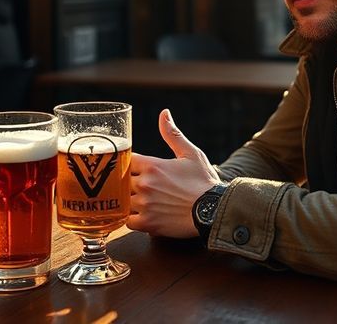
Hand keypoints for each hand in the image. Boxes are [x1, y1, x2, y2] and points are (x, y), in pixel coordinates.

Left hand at [127, 109, 220, 237]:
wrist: (215, 210)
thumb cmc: (203, 181)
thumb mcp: (190, 153)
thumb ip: (172, 134)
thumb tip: (164, 113)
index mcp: (152, 165)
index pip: (127, 160)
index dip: (132, 164)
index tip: (138, 168)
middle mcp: (145, 184)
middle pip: (122, 181)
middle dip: (129, 182)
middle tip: (141, 186)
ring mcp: (145, 205)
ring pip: (123, 201)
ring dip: (129, 200)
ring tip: (141, 200)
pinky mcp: (147, 224)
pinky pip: (127, 221)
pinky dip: (131, 218)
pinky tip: (141, 214)